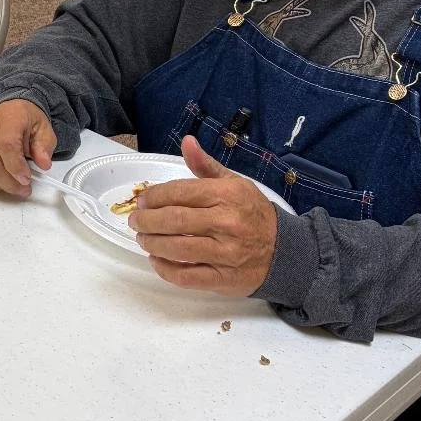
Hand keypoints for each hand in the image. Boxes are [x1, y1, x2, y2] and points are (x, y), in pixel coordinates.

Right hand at [0, 100, 56, 196]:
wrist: (9, 110)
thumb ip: (44, 147)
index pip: (6, 145)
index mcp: (8, 116)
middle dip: (9, 182)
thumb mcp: (43, 129)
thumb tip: (43, 164)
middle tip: (23, 189)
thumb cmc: (25, 121)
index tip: (26, 180)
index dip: (15, 167)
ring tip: (12, 186)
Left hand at [129, 135, 278, 296]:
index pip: (180, 192)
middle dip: (147, 220)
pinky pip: (187, 276)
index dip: (155, 196)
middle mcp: (225, 223)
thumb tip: (187, 142)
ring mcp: (224, 253)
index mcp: (226, 195)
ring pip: (177, 249)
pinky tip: (156, 260)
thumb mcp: (234, 182)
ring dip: (152, 243)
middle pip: (174, 220)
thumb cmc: (253, 213)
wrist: (285, 251)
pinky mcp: (223, 278)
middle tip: (136, 221)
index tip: (143, 199)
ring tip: (143, 239)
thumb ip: (205, 165)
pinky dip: (165, 269)